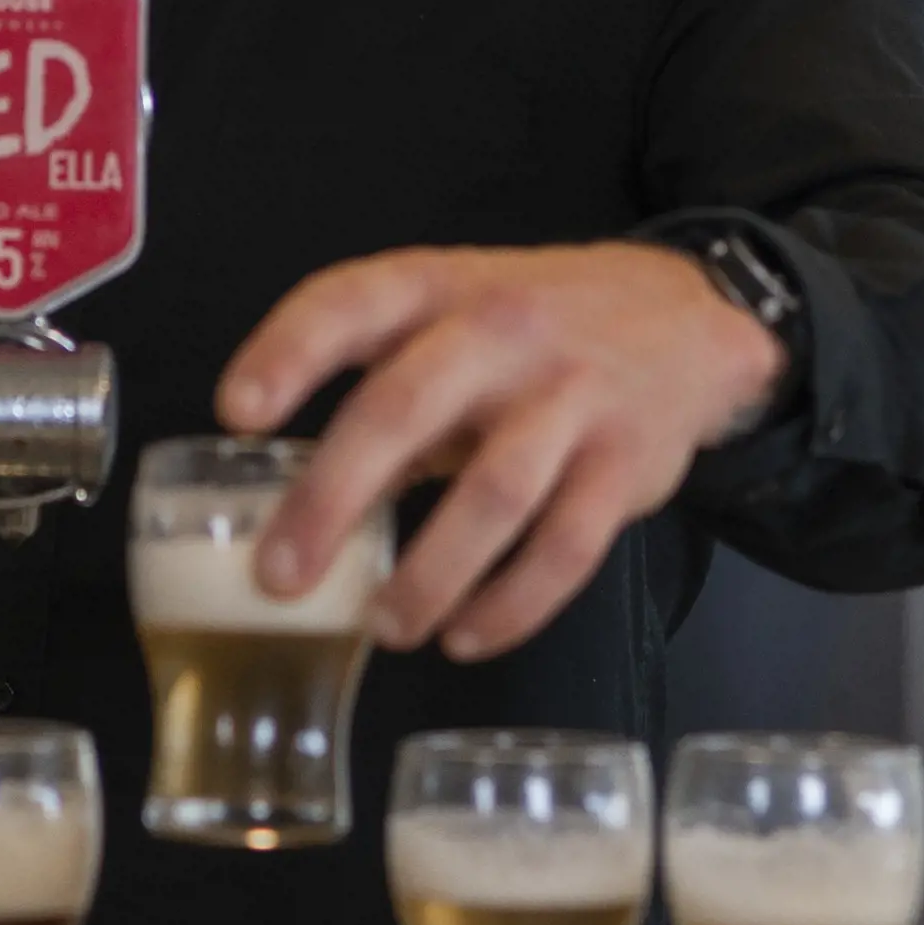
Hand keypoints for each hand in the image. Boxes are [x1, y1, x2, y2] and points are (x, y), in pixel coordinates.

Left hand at [218, 241, 788, 658]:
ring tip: (384, 627)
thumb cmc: (537, 330)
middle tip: (280, 577)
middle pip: (406, 407)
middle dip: (333, 498)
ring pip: (493, 493)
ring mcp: (571, 398)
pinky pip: (567, 548)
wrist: (687, 321)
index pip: (350, 302)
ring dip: (428, 573)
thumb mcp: (454, 329)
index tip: (236, 414)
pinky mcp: (626, 464)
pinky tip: (466, 636)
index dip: (288, 352)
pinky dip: (512, 604)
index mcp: (440, 288)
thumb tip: (296, 503)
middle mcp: (503, 332)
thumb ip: (383, 403)